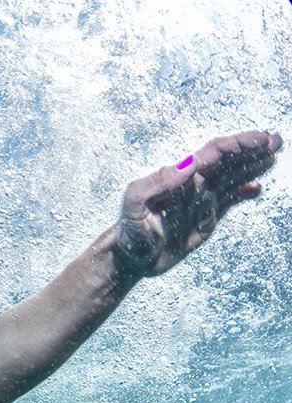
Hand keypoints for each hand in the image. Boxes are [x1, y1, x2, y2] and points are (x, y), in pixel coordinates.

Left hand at [114, 130, 282, 276]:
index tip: (260, 139)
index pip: (214, 154)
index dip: (238, 144)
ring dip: (252, 165)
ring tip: (273, 153)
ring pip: (232, 177)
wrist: (132, 257)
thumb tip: (188, 164)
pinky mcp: (206, 218)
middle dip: (252, 148)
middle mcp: (195, 185)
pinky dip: (243, 193)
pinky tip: (257, 188)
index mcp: (181, 178)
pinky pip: (229, 201)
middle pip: (228, 161)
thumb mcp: (135, 204)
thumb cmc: (130, 230)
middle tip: (276, 139)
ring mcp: (202, 201)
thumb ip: (157, 182)